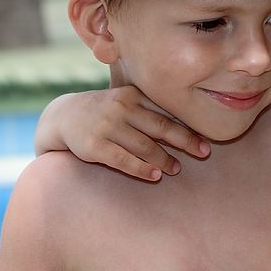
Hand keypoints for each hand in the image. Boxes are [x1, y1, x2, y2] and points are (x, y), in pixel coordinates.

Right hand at [34, 86, 210, 180]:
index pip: (165, 112)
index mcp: (132, 95)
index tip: (206, 139)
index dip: (188, 127)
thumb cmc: (105, 110)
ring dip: (165, 159)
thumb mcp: (125, 101)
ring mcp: (107, 127)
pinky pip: (123, 160)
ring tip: (177, 169)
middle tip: (203, 153)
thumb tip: (188, 124)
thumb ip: (149, 109)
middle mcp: (121, 108)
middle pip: (160, 127)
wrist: (63, 116)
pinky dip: (142, 169)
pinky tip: (156, 175)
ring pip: (144, 146)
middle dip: (185, 141)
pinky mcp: (95, 146)